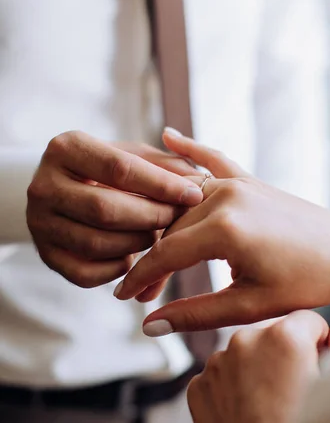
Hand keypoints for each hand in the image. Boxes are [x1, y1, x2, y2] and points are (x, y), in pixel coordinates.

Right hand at [26, 131, 202, 287]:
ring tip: (157, 235)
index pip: (119, 169)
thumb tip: (197, 182)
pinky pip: (86, 273)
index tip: (193, 194)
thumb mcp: (131, 154)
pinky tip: (133, 256)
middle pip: (106, 209)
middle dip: (151, 217)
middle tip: (177, 219)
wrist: (63, 190)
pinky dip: (117, 268)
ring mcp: (39, 223)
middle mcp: (43, 185)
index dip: (161, 185)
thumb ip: (163, 164)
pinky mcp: (45, 255)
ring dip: (137, 243)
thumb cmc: (107, 170)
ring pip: (97, 244)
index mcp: (65, 148)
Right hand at [114, 130, 329, 332]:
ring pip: (181, 201)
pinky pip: (213, 160)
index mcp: (225, 229)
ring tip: (147, 252)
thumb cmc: (306, 284)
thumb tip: (149, 324)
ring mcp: (237, 183)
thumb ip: (193, 314)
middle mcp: (225, 196)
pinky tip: (166, 137)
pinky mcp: (248, 180)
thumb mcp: (248, 305)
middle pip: (169, 227)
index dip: (139, 278)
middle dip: (151, 260)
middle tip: (144, 292)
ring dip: (163, 225)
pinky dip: (190, 151)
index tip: (121, 297)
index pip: (164, 254)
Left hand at [187, 311, 329, 422]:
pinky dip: (230, 390)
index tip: (313, 365)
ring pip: (243, 354)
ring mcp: (216, 362)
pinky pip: (219, 376)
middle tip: (290, 392)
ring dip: (253, 370)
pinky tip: (243, 416)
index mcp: (285, 335)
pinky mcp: (197, 384)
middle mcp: (245, 340)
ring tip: (266, 409)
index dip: (316, 343)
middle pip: (271, 334)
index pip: (307, 319)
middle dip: (281, 354)